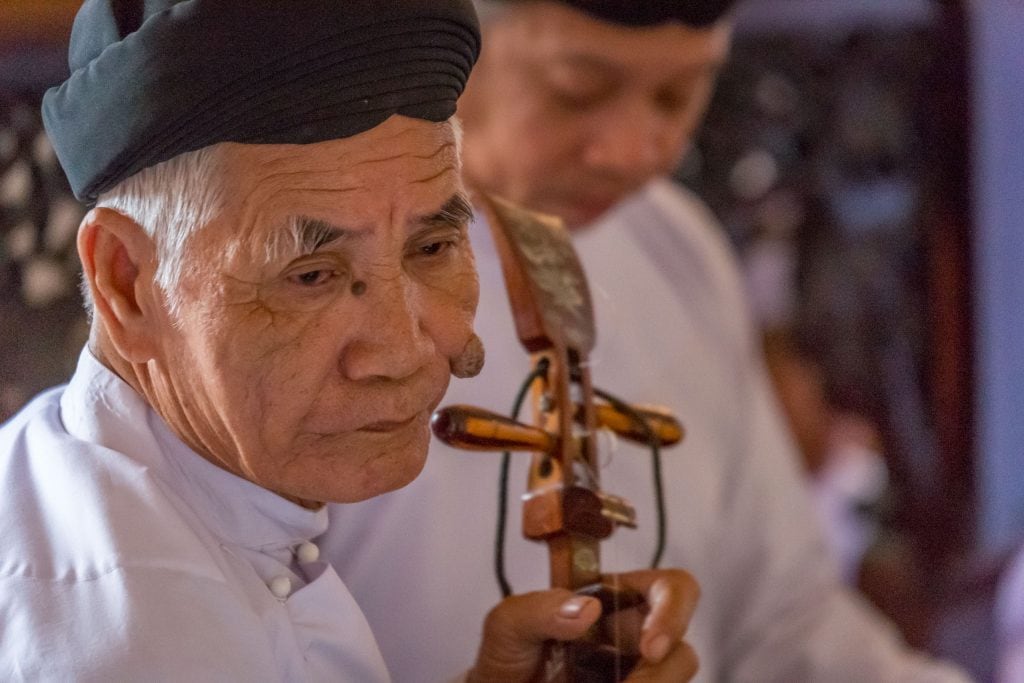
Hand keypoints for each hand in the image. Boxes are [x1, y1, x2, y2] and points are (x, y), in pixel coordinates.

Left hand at [467, 568, 699, 681]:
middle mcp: (637, 638)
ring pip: (674, 680)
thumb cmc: (509, 655)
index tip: (651, 647)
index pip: (672, 588)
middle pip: (682, 652)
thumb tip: (587, 609)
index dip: (674, 610)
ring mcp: (639, 675)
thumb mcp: (508, 624)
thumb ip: (538, 608)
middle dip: (660, 676)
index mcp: (616, 600)